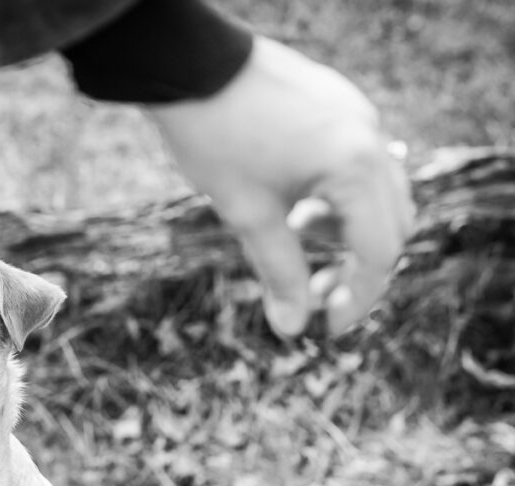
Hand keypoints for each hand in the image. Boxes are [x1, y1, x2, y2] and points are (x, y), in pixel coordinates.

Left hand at [145, 36, 414, 336]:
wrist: (187, 63)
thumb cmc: (213, 137)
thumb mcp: (247, 214)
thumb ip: (279, 273)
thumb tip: (293, 328)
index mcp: (355, 167)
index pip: (379, 253)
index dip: (356, 299)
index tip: (326, 328)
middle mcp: (370, 138)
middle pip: (391, 225)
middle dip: (357, 267)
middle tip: (315, 295)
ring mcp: (358, 116)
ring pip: (378, 194)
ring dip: (348, 230)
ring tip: (296, 236)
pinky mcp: (339, 105)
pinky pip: (360, 163)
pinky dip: (338, 195)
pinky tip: (296, 203)